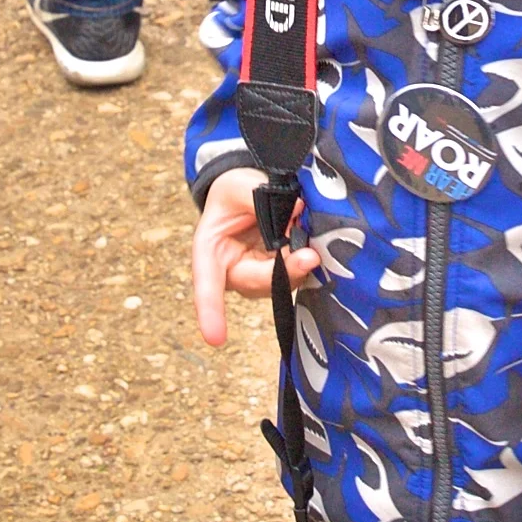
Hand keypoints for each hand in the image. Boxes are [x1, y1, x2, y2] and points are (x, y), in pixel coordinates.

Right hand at [192, 167, 318, 345]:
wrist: (250, 192)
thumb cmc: (234, 192)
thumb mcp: (238, 184)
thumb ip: (257, 196)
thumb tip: (296, 210)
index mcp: (210, 252)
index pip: (208, 285)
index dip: (210, 312)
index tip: (215, 338)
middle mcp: (234, 271)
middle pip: (257, 284)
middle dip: (284, 274)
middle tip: (309, 256)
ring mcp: (260, 275)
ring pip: (282, 283)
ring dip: (299, 266)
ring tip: (308, 236)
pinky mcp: (282, 274)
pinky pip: (297, 274)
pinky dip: (307, 260)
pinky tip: (312, 242)